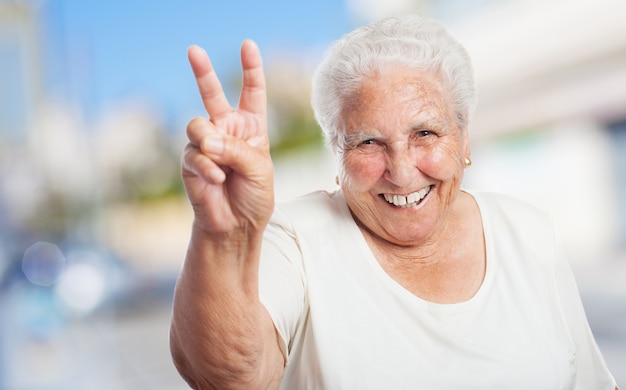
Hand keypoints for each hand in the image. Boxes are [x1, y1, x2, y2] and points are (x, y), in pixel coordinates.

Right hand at [182, 40, 273, 234]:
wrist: (236, 226)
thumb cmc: (254, 197)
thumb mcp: (258, 169)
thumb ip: (236, 150)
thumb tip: (206, 140)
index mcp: (250, 128)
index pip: (252, 93)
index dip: (251, 70)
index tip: (248, 46)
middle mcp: (226, 130)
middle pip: (213, 94)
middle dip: (203, 72)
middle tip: (193, 50)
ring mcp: (206, 144)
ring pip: (197, 125)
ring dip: (210, 144)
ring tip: (221, 166)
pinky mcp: (190, 160)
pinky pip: (193, 153)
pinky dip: (207, 167)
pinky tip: (217, 180)